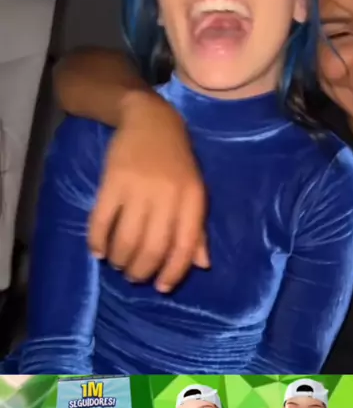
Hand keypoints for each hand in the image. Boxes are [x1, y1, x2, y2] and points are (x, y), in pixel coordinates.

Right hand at [88, 90, 209, 291]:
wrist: (150, 120)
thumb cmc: (176, 161)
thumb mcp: (193, 191)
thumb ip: (197, 228)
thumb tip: (201, 265)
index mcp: (192, 199)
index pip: (184, 245)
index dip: (173, 272)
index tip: (162, 287)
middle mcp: (167, 196)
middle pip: (152, 247)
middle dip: (141, 271)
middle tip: (134, 277)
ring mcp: (138, 188)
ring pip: (126, 239)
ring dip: (120, 260)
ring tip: (118, 264)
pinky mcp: (112, 181)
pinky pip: (101, 221)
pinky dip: (97, 242)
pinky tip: (98, 251)